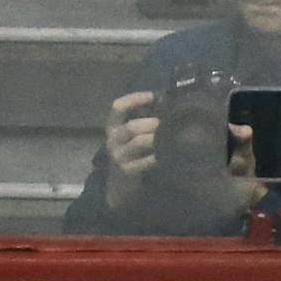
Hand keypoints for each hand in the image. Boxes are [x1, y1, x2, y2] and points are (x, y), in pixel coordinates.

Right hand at [101, 91, 159, 210]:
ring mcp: (119, 156)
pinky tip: (166, 154)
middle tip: (166, 123)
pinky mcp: (127, 171)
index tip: (153, 96)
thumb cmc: (129, 153)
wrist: (119, 184)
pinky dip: (158, 156)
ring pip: (139, 142)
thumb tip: (164, 100)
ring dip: (156, 138)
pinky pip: (146, 161)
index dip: (134, 98)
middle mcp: (112, 140)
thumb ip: (141, 119)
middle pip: (131, 126)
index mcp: (112, 127)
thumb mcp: (128, 135)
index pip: (117, 107)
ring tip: (168, 137)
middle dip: (152, 123)